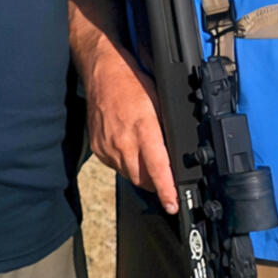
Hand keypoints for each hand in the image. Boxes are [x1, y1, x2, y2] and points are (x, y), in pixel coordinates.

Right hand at [83, 41, 176, 212]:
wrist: (102, 73)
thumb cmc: (132, 83)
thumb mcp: (160, 101)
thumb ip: (168, 129)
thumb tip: (179, 151)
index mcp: (143, 128)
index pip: (157, 167)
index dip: (166, 189)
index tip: (173, 204)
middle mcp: (124, 141)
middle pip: (143, 179)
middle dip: (157, 184)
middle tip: (167, 181)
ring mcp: (108, 147)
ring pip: (129, 175)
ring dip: (142, 175)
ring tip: (148, 160)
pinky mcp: (98, 149)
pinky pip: (116, 167)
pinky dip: (127, 165)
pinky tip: (131, 150)